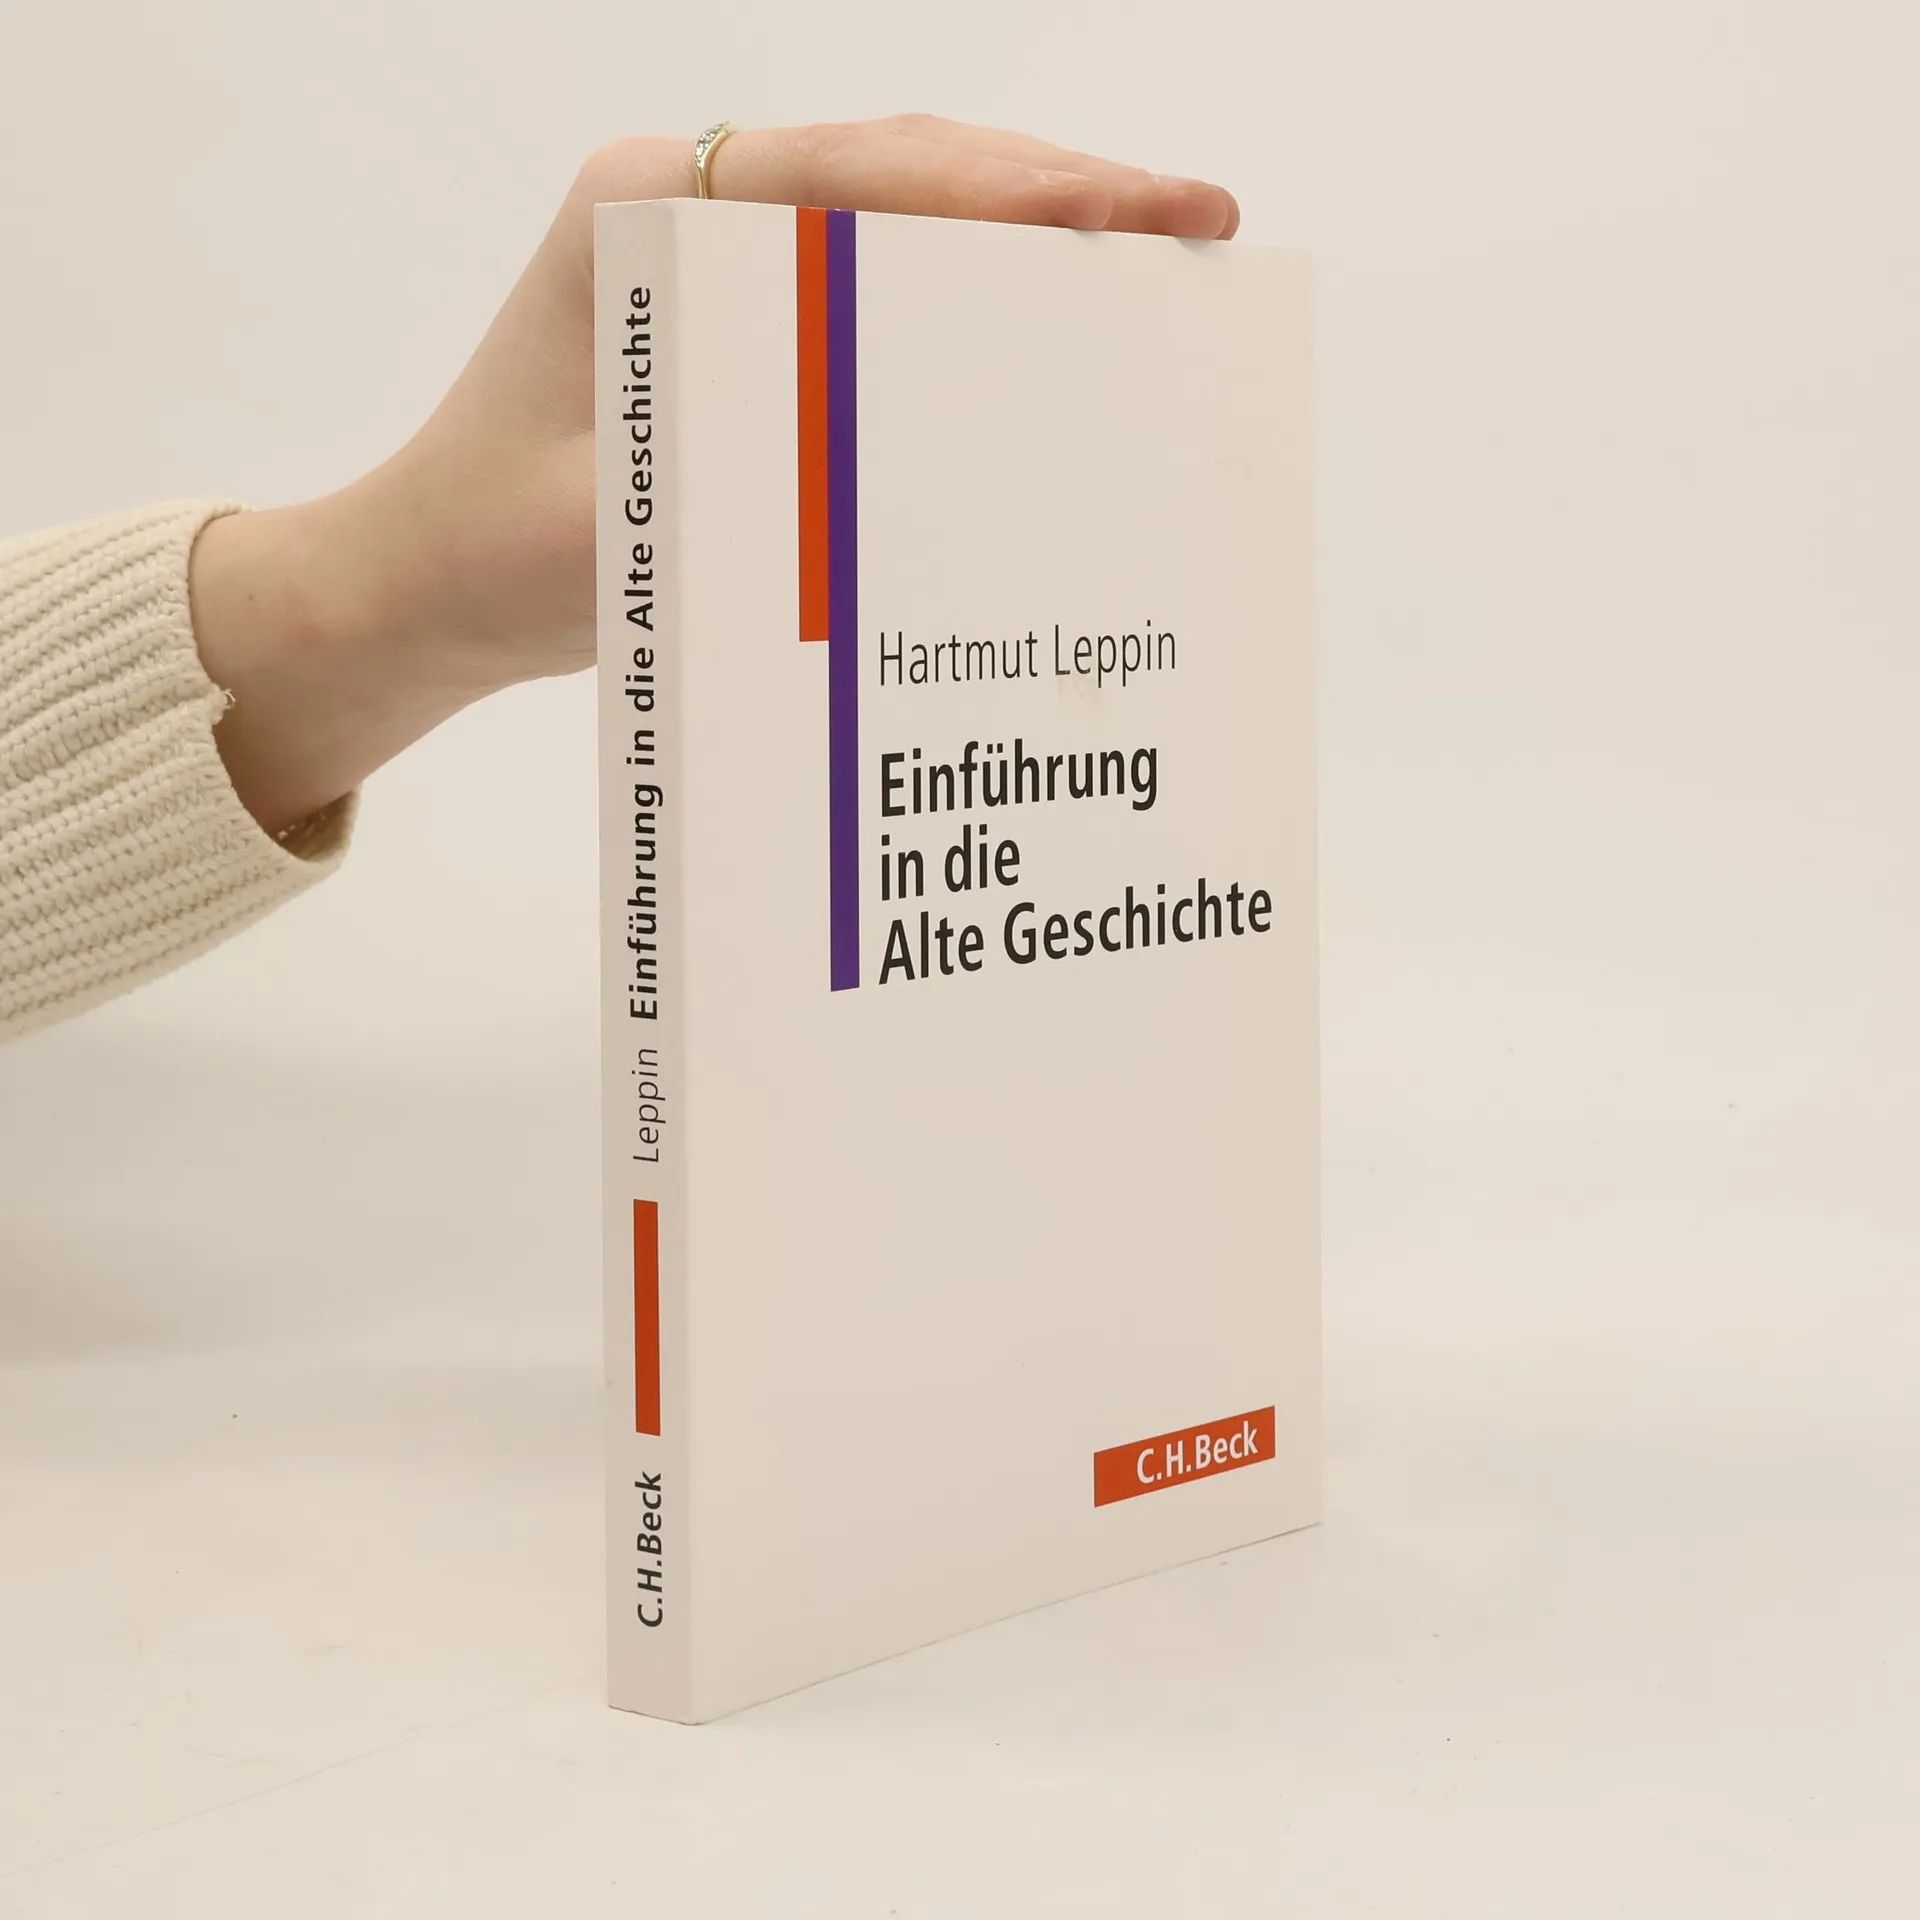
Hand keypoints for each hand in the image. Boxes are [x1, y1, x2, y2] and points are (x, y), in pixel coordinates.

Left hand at [189, 118, 1240, 834]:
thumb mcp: (620, 517)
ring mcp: (710, 265)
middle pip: (897, 173)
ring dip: (1019, 241)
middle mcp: (683, 214)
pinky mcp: (732, 328)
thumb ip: (749, 461)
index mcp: (645, 217)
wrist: (419, 588)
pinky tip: (1040, 335)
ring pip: (895, 221)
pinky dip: (960, 303)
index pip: (862, 174)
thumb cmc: (493, 555)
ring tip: (1148, 270)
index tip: (1137, 211)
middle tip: (1191, 227)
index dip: (1012, 188)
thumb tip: (926, 438)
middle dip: (1050, 197)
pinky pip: (867, 291)